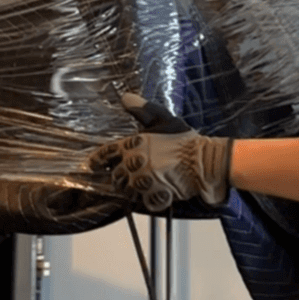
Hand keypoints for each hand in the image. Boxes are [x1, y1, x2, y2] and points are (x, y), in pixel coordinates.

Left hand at [89, 93, 232, 211]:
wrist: (206, 159)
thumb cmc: (185, 140)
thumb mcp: (163, 119)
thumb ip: (143, 110)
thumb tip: (125, 97)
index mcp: (134, 143)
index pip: (108, 152)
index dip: (98, 159)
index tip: (92, 165)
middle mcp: (136, 162)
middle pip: (116, 176)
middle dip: (122, 178)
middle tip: (133, 177)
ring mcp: (145, 179)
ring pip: (130, 190)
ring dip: (137, 190)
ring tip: (149, 185)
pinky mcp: (156, 193)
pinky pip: (147, 202)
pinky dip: (153, 201)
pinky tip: (160, 194)